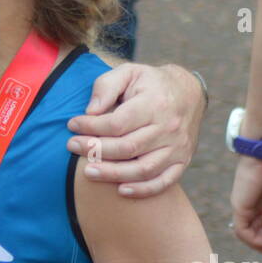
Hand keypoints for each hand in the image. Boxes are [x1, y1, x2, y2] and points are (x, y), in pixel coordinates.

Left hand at [68, 63, 202, 196]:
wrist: (189, 93)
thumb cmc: (150, 83)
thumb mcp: (129, 71)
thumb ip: (107, 86)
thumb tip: (90, 111)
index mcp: (155, 103)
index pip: (118, 123)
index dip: (91, 127)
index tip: (72, 124)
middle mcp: (169, 127)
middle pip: (127, 148)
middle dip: (95, 149)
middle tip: (72, 146)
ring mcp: (178, 147)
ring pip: (143, 169)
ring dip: (113, 174)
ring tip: (88, 172)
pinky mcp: (182, 161)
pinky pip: (164, 182)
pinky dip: (143, 190)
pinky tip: (121, 190)